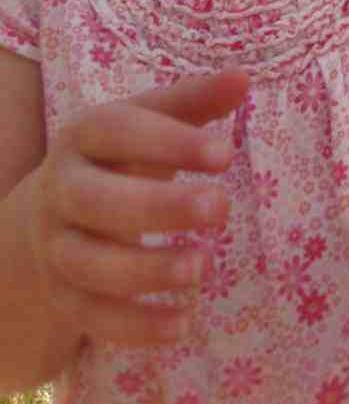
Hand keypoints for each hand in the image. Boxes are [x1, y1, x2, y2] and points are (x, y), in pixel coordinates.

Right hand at [24, 68, 249, 347]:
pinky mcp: (64, 296)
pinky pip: (92, 318)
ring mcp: (57, 246)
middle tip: (221, 209)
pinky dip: (136, 326)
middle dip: (159, 207)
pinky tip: (184, 324)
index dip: (171, 142)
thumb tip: (244, 77)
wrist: (49, 213)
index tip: (226, 153)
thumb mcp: (149, 120)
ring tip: (204, 266)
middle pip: (97, 201)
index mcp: (84, 135)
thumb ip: (195, 102)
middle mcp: (62, 189)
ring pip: (90, 264)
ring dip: (147, 271)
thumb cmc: (120, 156)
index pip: (120, 133)